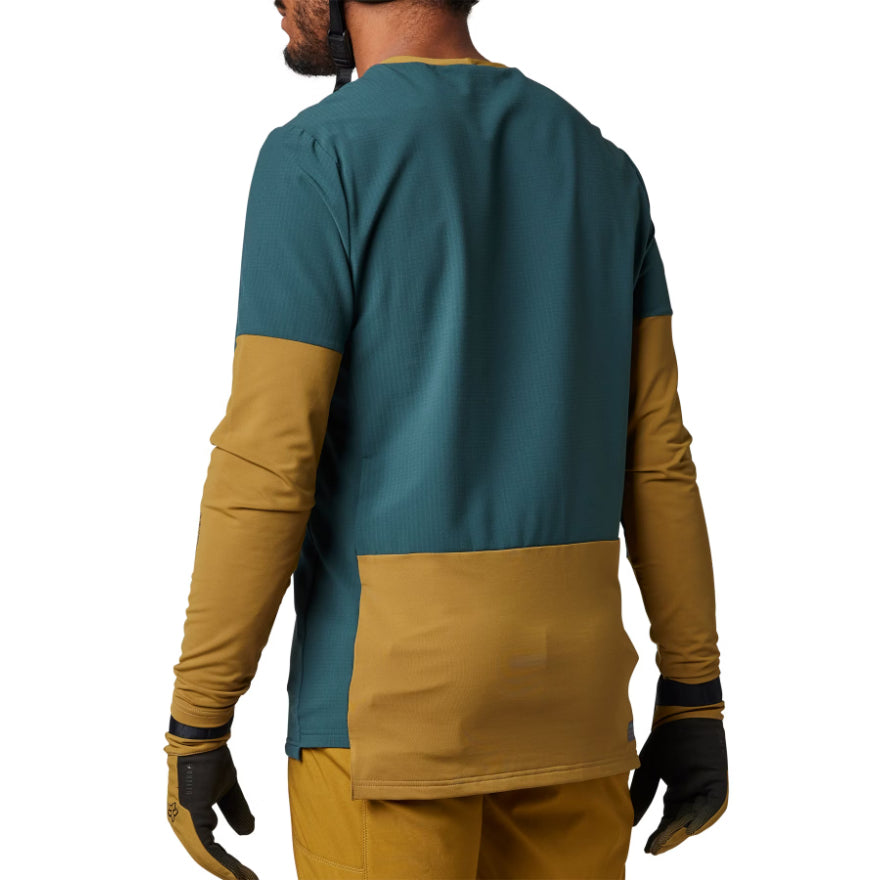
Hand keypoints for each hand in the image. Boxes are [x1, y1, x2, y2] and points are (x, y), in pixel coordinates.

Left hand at [166, 744, 258, 878]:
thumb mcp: (227, 789)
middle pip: (205, 857)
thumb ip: (235, 811)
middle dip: (229, 873)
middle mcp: (181, 823)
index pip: (207, 849)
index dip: (226, 864)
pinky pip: (206, 847)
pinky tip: (236, 873)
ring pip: (205, 856)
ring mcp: (183, 820)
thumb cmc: (211, 759)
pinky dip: (222, 862)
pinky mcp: (190, 814)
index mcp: (188, 818)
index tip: (246, 876)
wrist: (204, 737)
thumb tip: (247, 833)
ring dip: (227, 871)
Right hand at [629, 717, 727, 854]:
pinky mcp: (718, 782)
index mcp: (680, 792)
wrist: (684, 710)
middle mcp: (695, 794)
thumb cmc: (666, 736)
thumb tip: (631, 822)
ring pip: (696, 818)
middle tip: (656, 849)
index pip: (669, 820)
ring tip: (667, 842)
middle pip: (682, 822)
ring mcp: (707, 789)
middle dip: (670, 837)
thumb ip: (642, 795)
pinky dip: (701, 817)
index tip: (647, 848)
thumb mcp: (649, 768)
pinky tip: (689, 828)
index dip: (659, 835)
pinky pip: (710, 806)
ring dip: (682, 830)